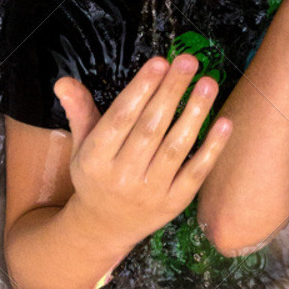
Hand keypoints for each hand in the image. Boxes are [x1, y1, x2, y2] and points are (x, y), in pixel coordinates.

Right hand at [53, 54, 231, 246]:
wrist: (104, 227)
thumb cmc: (96, 176)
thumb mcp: (81, 146)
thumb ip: (80, 111)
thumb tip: (64, 82)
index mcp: (94, 159)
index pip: (120, 119)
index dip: (141, 89)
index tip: (160, 62)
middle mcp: (121, 177)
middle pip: (150, 129)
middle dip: (171, 92)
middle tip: (188, 61)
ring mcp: (149, 192)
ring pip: (175, 148)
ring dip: (194, 113)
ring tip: (208, 83)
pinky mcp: (174, 203)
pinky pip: (196, 173)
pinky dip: (212, 148)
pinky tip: (225, 122)